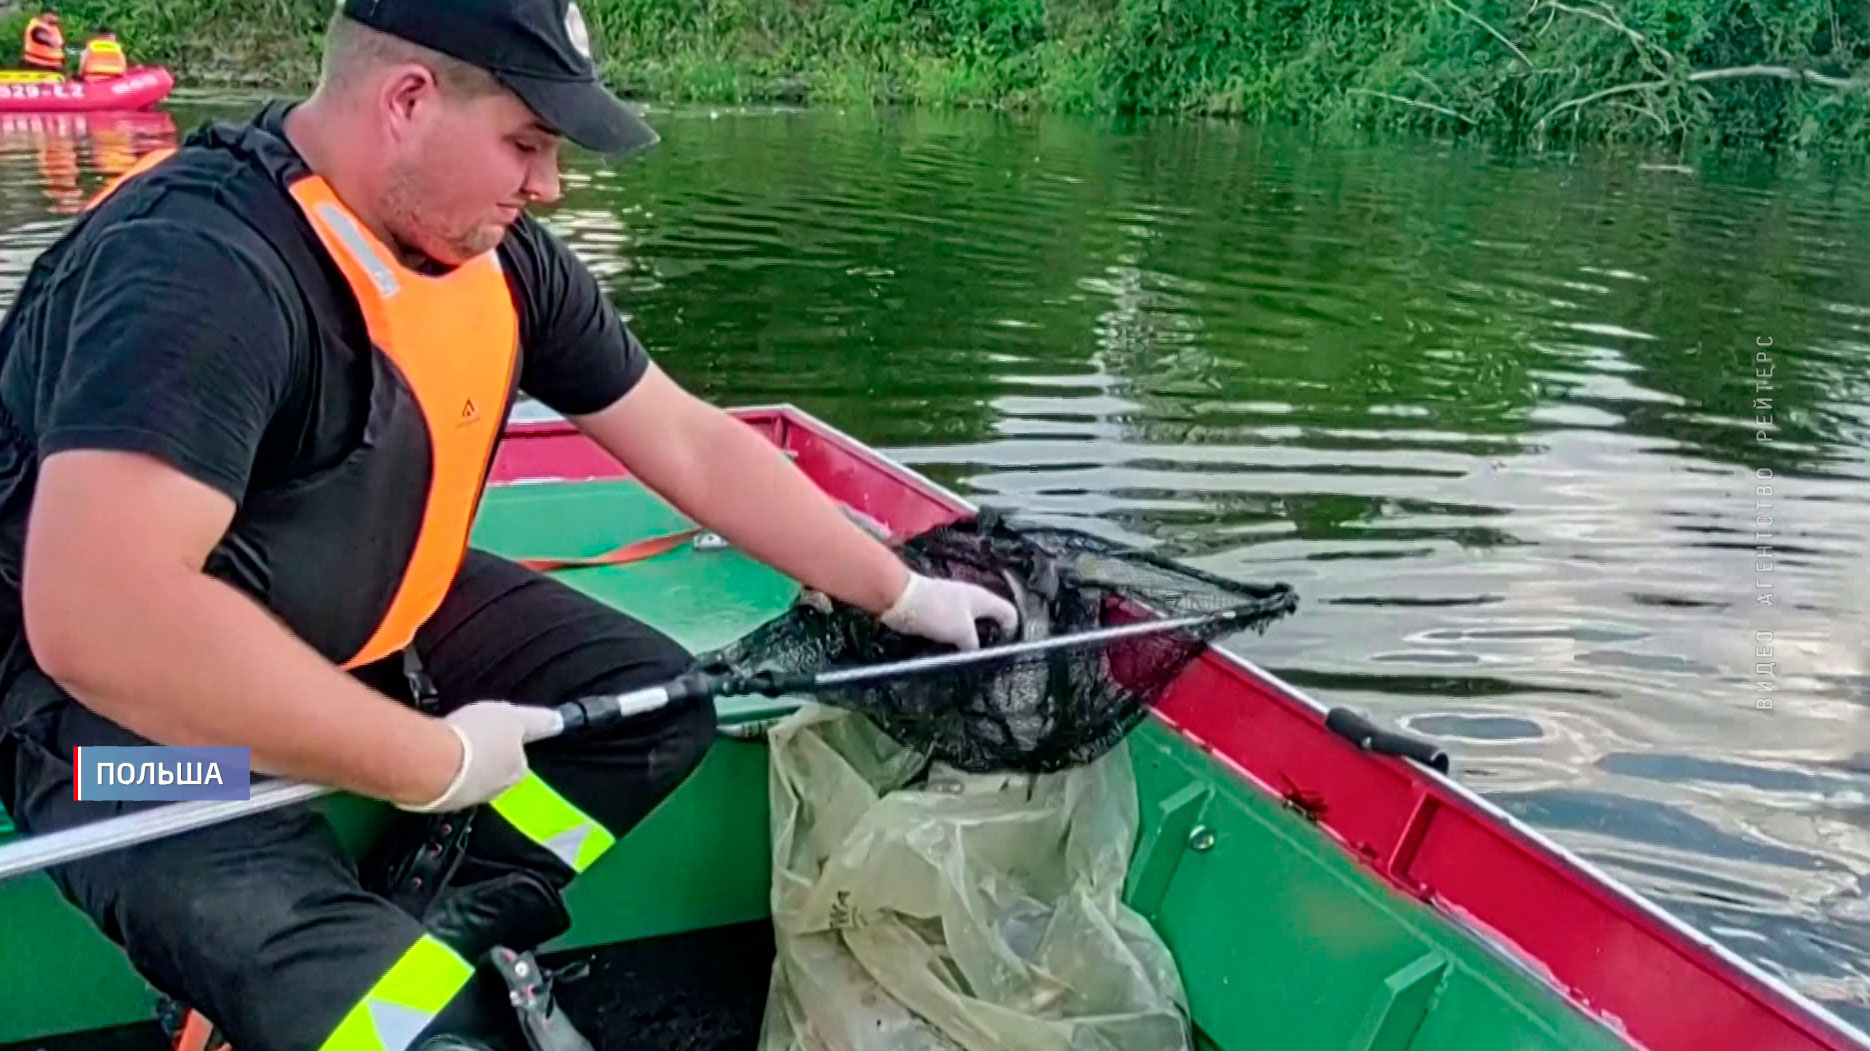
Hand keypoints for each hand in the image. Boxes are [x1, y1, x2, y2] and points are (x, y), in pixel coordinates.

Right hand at [399, 701, 561, 812]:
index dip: (510, 747)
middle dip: (483, 759)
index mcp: (515, 773)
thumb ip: (539, 722)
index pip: (520, 762)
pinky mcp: (432, 802)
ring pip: (464, 781)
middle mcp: (491, 792)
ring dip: (457, 767)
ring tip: (446, 745)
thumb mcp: (515, 718)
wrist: (428, 763)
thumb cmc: (475, 740)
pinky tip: (426, 757)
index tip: (499, 735)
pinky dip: (433, 773)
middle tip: (471, 739)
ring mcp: (461, 799)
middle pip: (492, 775)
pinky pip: (437, 785)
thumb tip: (559, 722)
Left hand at [879, 571, 1019, 650]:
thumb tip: (975, 654)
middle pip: (988, 622)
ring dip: (966, 643)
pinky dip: (951, 641)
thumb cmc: (938, 612)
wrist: (901, 599)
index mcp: (983, 599)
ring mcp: (952, 605)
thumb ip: (974, 645)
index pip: (1009, 613)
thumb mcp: (963, 632)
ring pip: (968, 628)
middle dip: (987, 640)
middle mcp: (971, 600)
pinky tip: (947, 654)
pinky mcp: (936, 613)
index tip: (1002, 652)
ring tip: (965, 661)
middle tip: (984, 661)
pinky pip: (950, 630)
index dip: (1011, 632)